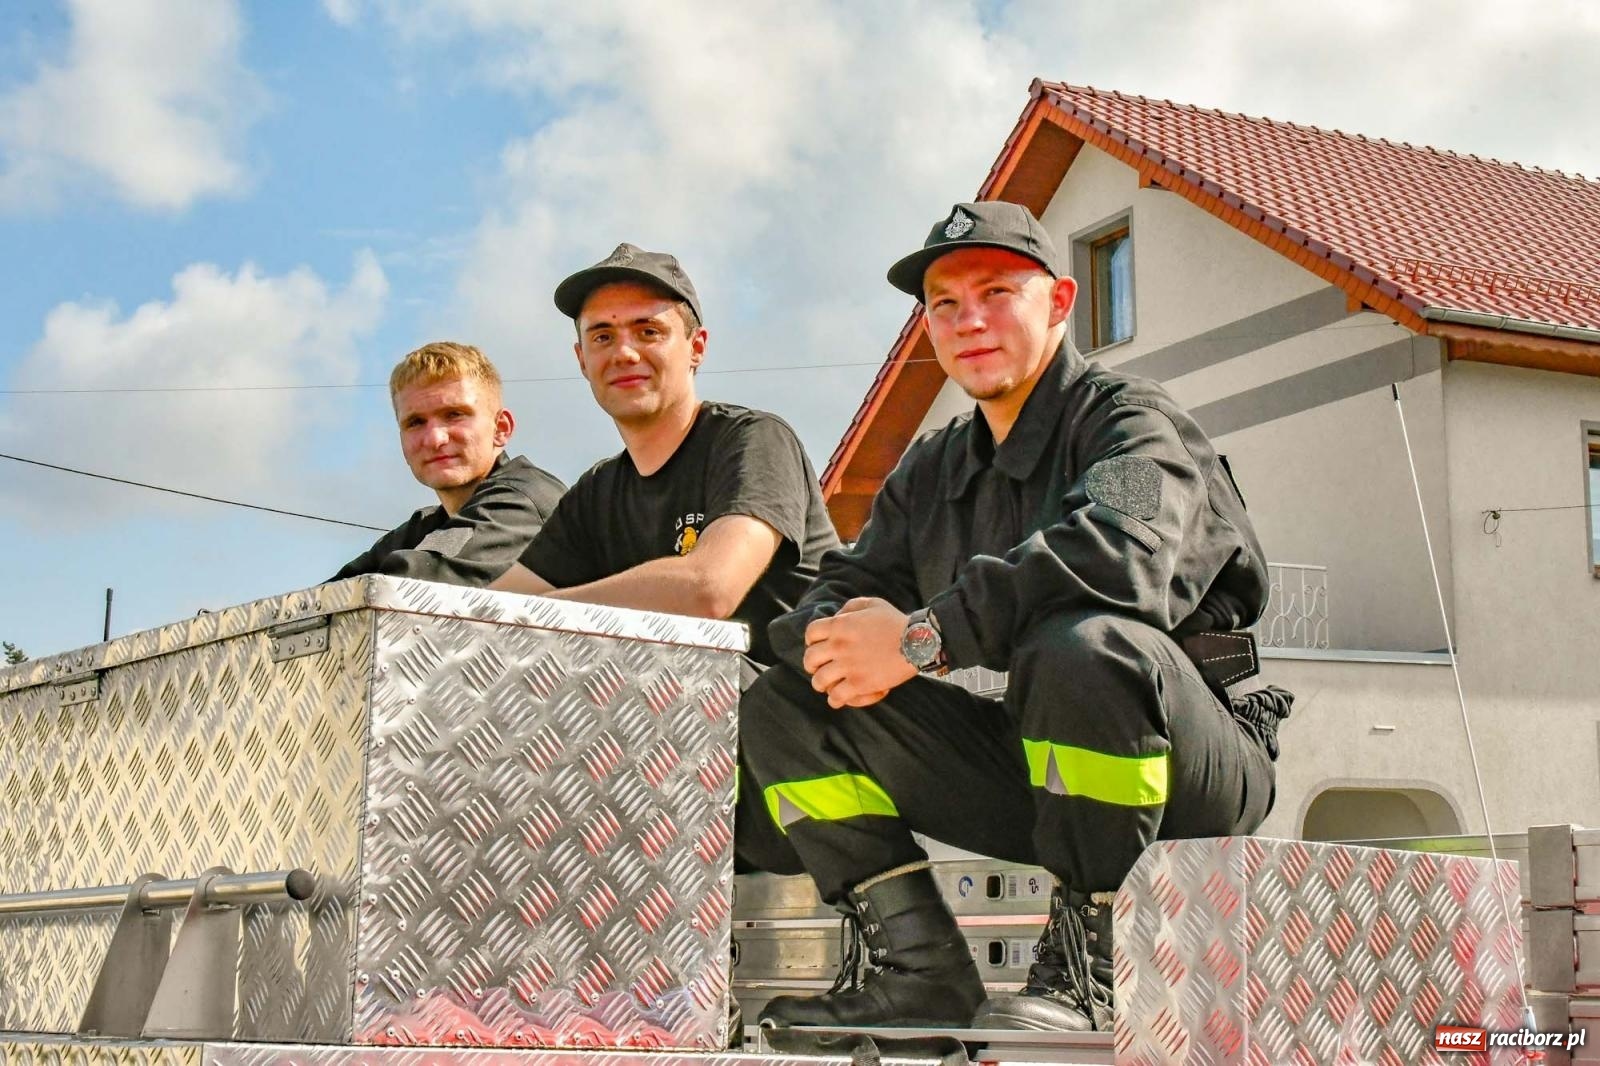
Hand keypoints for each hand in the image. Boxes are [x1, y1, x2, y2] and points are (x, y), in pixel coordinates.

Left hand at [802, 597, 917, 708]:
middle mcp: (839, 646)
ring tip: (829, 686)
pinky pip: (836, 697)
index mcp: (840, 625)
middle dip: (812, 665)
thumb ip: (851, 607)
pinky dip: (835, 700)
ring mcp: (848, 666)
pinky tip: (840, 698)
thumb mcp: (873, 604)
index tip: (817, 646)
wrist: (916, 642)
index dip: (811, 641)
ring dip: (822, 684)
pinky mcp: (859, 684)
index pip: (811, 633)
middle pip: (810, 659)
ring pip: (819, 681)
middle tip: (819, 668)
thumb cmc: (896, 622)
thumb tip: (838, 617)